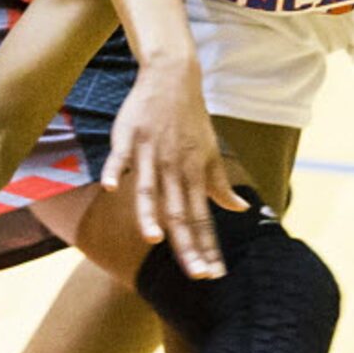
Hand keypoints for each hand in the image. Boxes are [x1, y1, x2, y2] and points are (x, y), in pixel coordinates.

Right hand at [101, 56, 247, 279]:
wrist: (173, 77)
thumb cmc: (191, 119)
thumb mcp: (210, 152)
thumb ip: (220, 184)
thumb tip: (240, 209)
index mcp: (194, 174)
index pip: (203, 218)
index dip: (207, 247)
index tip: (212, 274)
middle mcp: (174, 168)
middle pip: (179, 212)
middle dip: (187, 245)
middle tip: (195, 273)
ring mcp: (151, 152)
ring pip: (150, 188)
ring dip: (151, 213)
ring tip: (153, 239)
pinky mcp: (130, 137)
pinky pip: (121, 156)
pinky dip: (116, 170)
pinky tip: (113, 187)